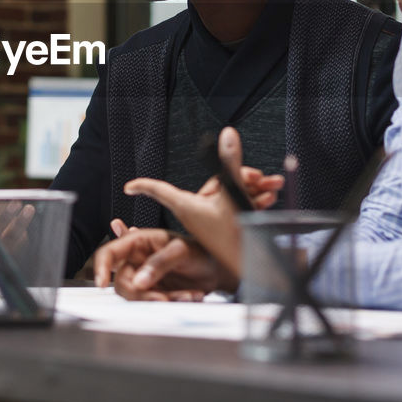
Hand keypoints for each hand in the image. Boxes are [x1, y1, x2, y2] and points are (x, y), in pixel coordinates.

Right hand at [93, 229, 231, 300]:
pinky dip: (172, 303)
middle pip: (121, 282)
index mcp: (138, 242)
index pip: (109, 253)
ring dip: (162, 300)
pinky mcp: (154, 293)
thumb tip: (139, 281)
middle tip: (163, 299)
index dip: (100, 267)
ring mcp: (145, 278)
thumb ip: (159, 263)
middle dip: (141, 294)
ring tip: (187, 294)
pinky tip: (190, 295)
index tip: (100, 284)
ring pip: (137, 297)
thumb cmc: (200, 251)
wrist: (217, 268)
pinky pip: (153, 304)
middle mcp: (138, 260)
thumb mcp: (181, 251)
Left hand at [123, 127, 265, 279]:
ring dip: (252, 186)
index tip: (129, 186)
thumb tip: (227, 135)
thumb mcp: (234, 194)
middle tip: (259, 177)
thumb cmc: (237, 237)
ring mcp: (210, 220)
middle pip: (212, 182)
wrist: (256, 266)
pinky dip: (252, 198)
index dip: (142, 185)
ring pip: (228, 192)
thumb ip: (230, 164)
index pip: (158, 190)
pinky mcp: (224, 227)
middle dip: (241, 174)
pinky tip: (269, 198)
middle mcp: (196, 213)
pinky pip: (233, 205)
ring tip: (272, 186)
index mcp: (187, 206)